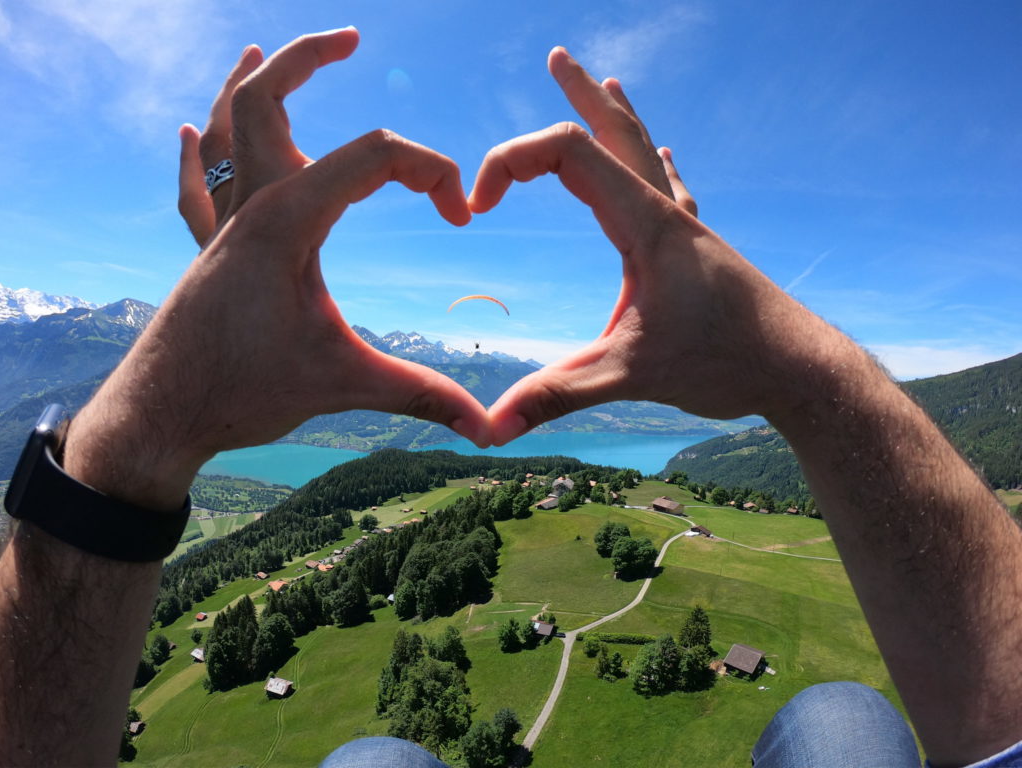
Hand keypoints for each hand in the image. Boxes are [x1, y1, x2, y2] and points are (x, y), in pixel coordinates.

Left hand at [65, 31, 489, 508]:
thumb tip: (487, 427)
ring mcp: (223, 226)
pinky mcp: (209, 252)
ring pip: (224, 130)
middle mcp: (250, 207)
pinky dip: (200, 151)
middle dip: (307, 57)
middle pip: (266, 100)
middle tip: (351, 38)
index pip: (373, 155)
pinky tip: (192, 132)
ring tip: (258, 49)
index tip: (460, 218)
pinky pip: (198, 184)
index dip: (431, 172)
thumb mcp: (343, 384)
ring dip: (244, 85)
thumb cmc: (242, 393)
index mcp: (288, 221)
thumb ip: (420, 395)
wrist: (161, 417)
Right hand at [471, 48, 825, 443]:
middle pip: (614, 133)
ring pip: (644, 154)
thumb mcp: (632, 376)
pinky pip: (672, 189)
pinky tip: (664, 156)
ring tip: (605, 86)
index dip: (511, 163)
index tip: (479, 208)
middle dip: (578, 95)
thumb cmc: (727, 362)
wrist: (800, 368)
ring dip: (616, 119)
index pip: (568, 154)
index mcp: (646, 223)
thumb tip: (491, 427)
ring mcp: (688, 229)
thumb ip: (559, 395)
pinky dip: (654, 163)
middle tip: (557, 58)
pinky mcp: (700, 251)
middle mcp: (667, 213)